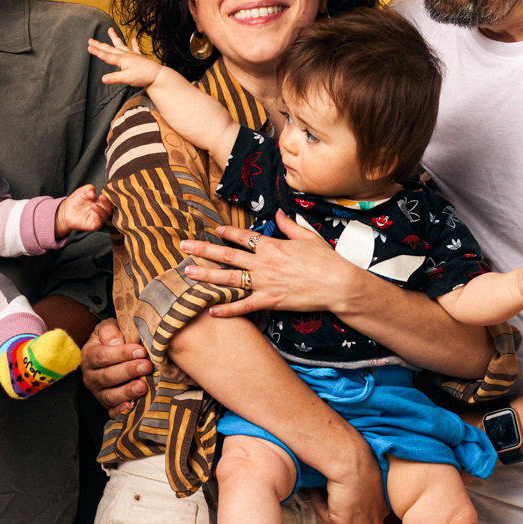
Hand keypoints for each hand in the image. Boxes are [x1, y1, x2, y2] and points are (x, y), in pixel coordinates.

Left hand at [54, 184, 113, 237]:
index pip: (109, 200)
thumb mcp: (82, 191)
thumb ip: (89, 189)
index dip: (108, 197)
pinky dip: (98, 219)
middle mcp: (101, 210)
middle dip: (107, 203)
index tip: (103, 193)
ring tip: (92, 205)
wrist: (66, 210)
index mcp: (101, 202)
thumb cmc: (76, 200)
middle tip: (101, 197)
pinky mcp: (93, 225)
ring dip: (100, 210)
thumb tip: (93, 194)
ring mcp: (97, 218)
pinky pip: (99, 224)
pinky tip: (95, 214)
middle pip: (109, 208)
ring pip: (105, 216)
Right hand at [81, 317, 151, 415]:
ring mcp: (98, 392)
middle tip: (146, 366)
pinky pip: (111, 411)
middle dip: (128, 371)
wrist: (109, 351)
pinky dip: (120, 411)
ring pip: (110, 395)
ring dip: (127, 392)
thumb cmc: (112, 338)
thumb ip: (110, 331)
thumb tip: (116, 342)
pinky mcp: (106, 404)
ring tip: (143, 386)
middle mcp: (90, 376)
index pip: (103, 356)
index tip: (140, 351)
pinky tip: (131, 407)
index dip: (122, 354)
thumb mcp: (108, 327)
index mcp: (89, 355)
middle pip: (107, 376)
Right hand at [86, 29, 167, 90]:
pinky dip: (134, 44)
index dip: (97, 51)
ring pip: (121, 45)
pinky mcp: (139, 57)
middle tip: (90, 40)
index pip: (106, 55)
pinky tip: (134, 39)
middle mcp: (126, 55)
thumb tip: (103, 79)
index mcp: (122, 60)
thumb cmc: (143, 76)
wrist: (158, 75)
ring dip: (115, 38)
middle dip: (100, 45)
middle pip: (110, 49)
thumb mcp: (127, 79)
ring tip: (110, 29)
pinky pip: (136, 49)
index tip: (88, 47)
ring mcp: (133, 55)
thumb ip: (114, 78)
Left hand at [180, 215, 376, 318]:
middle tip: (183, 247)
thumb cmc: (326, 260)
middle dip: (203, 250)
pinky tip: (211, 310)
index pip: (243, 236)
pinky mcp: (270, 301)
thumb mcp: (307, 237)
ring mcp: (265, 283)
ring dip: (207, 275)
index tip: (213, 230)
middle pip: (227, 255)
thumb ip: (289, 225)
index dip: (226, 232)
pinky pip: (244, 306)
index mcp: (272, 246)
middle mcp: (263, 263)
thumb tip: (278, 213)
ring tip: (188, 274)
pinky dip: (227, 309)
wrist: (338, 285)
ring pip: (230, 279)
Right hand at [304, 455, 390, 523]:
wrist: (353, 463)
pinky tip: (316, 489)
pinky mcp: (344, 523)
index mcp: (384, 510)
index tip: (340, 491)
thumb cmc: (362, 464)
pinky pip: (326, 515)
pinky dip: (319, 502)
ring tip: (320, 488)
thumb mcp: (371, 480)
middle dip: (340, 506)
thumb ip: (365, 492)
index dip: (351, 501)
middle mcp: (375, 521)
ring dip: (328, 503)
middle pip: (352, 517)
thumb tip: (353, 493)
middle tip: (328, 491)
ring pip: (338, 516)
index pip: (366, 511)